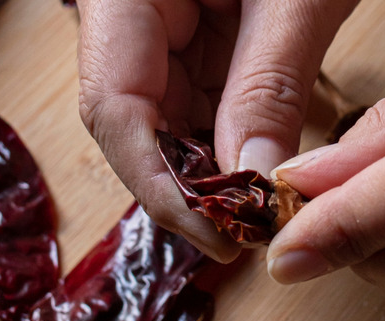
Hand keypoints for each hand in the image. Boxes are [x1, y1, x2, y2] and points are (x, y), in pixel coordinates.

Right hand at [76, 0, 357, 260]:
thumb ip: (270, 86)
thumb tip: (258, 182)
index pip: (115, 105)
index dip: (159, 184)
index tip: (216, 235)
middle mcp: (132, 16)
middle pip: (138, 124)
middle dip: (191, 188)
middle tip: (248, 235)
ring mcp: (164, 31)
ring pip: (170, 123)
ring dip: (214, 175)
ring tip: (262, 211)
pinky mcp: (199, 42)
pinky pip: (203, 106)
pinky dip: (233, 146)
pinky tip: (262, 173)